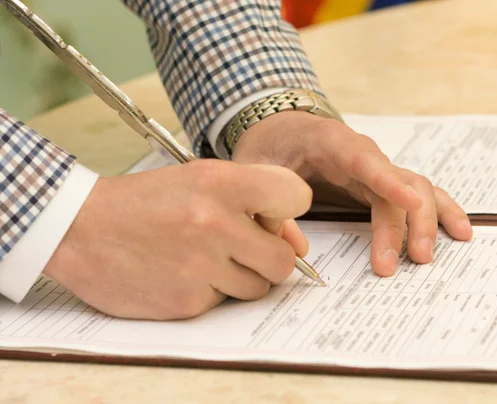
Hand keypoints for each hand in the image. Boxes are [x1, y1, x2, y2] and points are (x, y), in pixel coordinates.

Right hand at [43, 160, 311, 319]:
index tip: (271, 215)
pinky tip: (180, 272)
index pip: (296, 195)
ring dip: (240, 276)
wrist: (80, 227)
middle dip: (268, 257)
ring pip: (258, 287)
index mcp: (220, 183)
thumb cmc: (147, 201)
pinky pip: (223, 302)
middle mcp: (215, 224)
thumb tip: (297, 245)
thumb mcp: (200, 182)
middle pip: (284, 260)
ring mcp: (201, 267)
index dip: (288, 209)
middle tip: (241, 247)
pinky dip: (209, 291)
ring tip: (204, 257)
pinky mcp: (187, 302)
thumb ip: (254, 205)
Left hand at [232, 111, 472, 275]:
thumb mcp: (255, 169)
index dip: (388, 181)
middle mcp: (364, 154)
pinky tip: (458, 232)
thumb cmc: (271, 147)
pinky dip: (440, 212)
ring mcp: (378, 168)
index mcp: (332, 143)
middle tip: (396, 264)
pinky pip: (418, 194)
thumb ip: (270, 205)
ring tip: (425, 258)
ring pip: (417, 189)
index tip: (409, 203)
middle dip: (403, 224)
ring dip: (426, 223)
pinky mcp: (384, 183)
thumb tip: (297, 249)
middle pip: (399, 184)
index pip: (365, 161)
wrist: (282, 129)